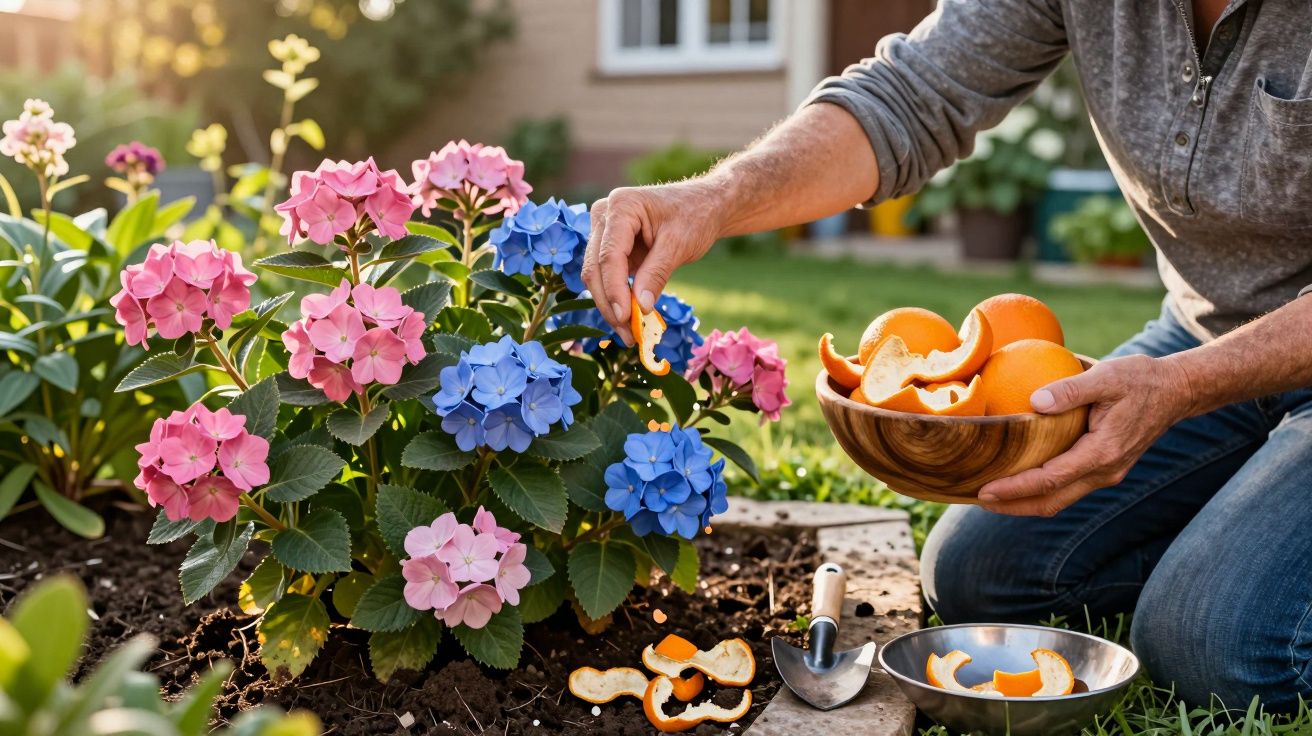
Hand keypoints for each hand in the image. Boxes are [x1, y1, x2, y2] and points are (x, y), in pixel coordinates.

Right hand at [581, 181, 725, 344]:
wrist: (703, 205)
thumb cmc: (695, 216)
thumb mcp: (679, 245)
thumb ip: (656, 274)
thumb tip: (639, 309)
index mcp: (621, 206)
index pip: (609, 256)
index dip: (615, 290)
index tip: (626, 319)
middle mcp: (604, 215)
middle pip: (595, 267)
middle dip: (609, 304)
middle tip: (628, 336)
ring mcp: (603, 230)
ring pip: (596, 275)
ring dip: (609, 306)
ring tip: (629, 333)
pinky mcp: (609, 245)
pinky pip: (606, 276)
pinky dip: (616, 298)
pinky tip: (628, 320)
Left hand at [976, 355, 1195, 516]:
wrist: (1176, 391)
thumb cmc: (1139, 379)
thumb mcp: (1106, 376)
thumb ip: (1070, 389)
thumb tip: (1034, 401)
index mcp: (1103, 453)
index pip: (1050, 480)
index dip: (1015, 488)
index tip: (984, 491)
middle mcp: (1105, 471)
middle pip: (1052, 501)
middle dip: (1013, 506)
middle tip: (976, 499)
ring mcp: (1106, 473)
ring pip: (1060, 499)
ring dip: (1025, 501)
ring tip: (991, 495)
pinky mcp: (1104, 468)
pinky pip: (1067, 486)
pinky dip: (1041, 489)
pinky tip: (1018, 476)